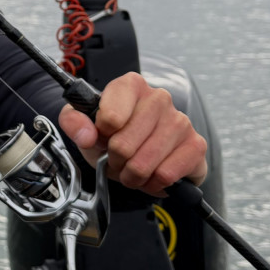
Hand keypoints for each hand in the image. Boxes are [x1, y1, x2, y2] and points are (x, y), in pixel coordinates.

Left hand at [59, 72, 207, 195]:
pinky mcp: (196, 145)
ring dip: (132, 174)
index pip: (109, 117)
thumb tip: (88, 135)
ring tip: (132, 168)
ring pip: (144, 162)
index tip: (102, 136)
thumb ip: (73, 122)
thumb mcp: (84, 127)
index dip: (100, 135)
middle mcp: (159, 98)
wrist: (138, 156)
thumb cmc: (113, 136)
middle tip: (116, 159)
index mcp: (130, 86)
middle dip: (115, 160)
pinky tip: (151, 175)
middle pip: (124, 143)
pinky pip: (166, 175)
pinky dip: (153, 183)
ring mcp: (181, 121)